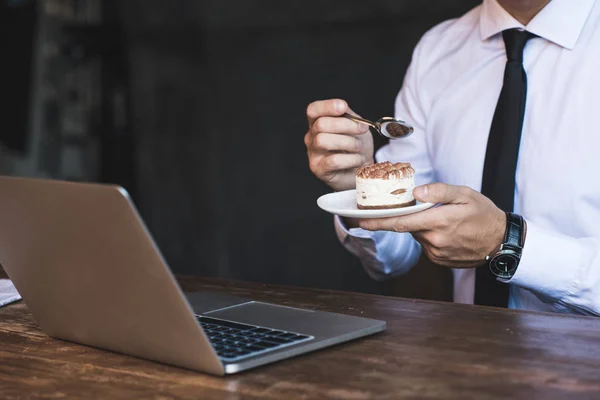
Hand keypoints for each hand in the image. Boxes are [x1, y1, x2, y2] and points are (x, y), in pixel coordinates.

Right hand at [304, 99, 373, 190]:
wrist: (363, 168)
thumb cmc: (357, 146)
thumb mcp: (355, 126)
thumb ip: (348, 116)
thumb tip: (342, 108)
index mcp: (318, 122)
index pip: (313, 110)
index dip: (326, 106)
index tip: (343, 107)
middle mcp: (312, 136)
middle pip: (321, 124)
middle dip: (346, 125)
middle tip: (362, 130)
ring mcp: (313, 153)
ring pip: (323, 141)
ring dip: (348, 142)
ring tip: (358, 147)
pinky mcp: (319, 169)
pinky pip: (333, 160)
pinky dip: (351, 159)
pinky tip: (358, 160)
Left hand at [359, 183, 506, 267]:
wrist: (501, 242)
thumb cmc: (484, 214)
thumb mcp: (465, 194)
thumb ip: (439, 191)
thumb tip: (415, 193)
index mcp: (439, 222)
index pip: (401, 222)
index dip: (378, 222)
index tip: (360, 221)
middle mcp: (434, 240)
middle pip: (408, 227)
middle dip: (406, 217)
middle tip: (414, 207)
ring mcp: (436, 253)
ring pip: (417, 235)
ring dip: (421, 226)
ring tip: (443, 219)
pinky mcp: (439, 260)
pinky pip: (425, 244)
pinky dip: (429, 235)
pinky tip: (446, 231)